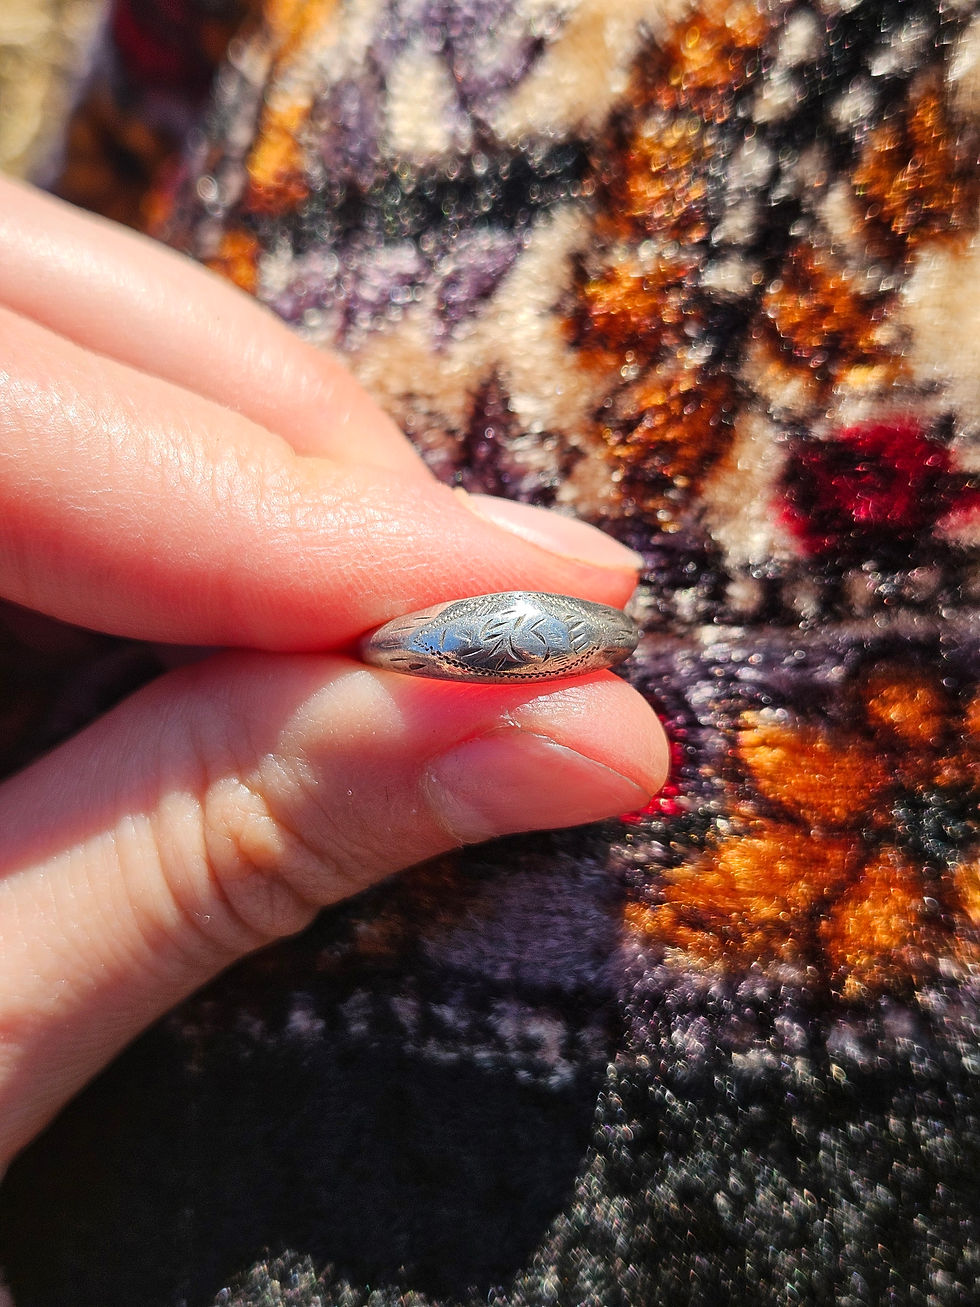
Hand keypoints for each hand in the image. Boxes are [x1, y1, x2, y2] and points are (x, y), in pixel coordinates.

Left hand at [0, 178, 667, 1166]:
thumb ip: (231, 846)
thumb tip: (570, 732)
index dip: (274, 507)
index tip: (540, 603)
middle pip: (17, 314)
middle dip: (283, 441)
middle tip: (508, 586)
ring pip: (46, 337)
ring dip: (261, 455)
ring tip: (436, 595)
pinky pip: (52, 426)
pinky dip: (197, 494)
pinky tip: (303, 595)